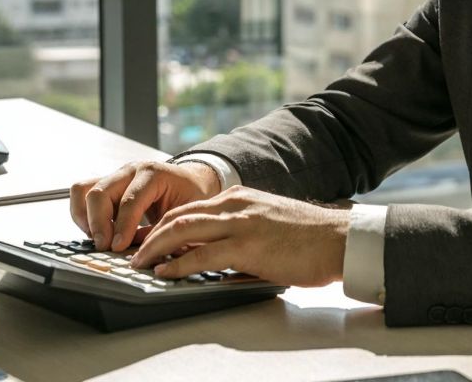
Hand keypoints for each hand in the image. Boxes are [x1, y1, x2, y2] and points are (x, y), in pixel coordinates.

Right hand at [69, 160, 221, 251]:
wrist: (191, 180)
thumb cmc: (191, 195)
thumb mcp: (186, 213)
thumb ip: (163, 231)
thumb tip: (141, 254)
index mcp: (153, 174)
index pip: (130, 200)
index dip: (122, 226)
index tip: (118, 247)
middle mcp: (130, 170)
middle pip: (100, 192)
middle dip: (99, 224)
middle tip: (105, 247)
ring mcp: (115, 175)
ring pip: (83, 190)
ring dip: (85, 218)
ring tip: (99, 239)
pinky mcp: (106, 184)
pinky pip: (82, 193)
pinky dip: (83, 215)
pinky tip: (97, 231)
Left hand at [130, 186, 348, 287]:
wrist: (337, 240)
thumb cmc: (308, 237)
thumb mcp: (267, 221)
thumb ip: (240, 227)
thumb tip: (213, 248)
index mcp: (240, 198)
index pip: (190, 208)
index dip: (164, 224)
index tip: (148, 239)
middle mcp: (236, 205)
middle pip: (179, 216)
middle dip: (151, 235)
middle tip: (134, 253)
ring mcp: (241, 224)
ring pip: (183, 231)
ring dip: (156, 248)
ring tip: (140, 263)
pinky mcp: (248, 246)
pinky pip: (203, 255)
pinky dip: (179, 265)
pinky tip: (166, 273)